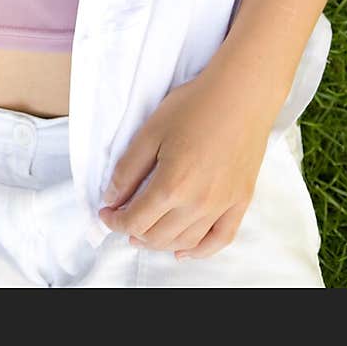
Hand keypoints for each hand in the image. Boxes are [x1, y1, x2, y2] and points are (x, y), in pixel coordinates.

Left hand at [96, 67, 276, 259]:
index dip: (114, 220)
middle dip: (133, 232)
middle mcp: (198, 204)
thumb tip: (112, 198)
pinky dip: (199, 251)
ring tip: (145, 232)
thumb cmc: (194, 106)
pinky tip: (183, 251)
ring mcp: (222, 206)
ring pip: (184, 242)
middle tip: (122, 219)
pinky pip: (219, 240)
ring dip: (160, 243)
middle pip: (157, 236)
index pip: (135, 219)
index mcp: (172, 185)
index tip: (106, 213)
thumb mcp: (151, 132)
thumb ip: (128, 169)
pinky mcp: (239, 202)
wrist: (240, 94)